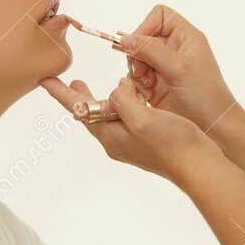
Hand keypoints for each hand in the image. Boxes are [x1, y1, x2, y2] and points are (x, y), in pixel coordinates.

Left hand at [40, 66, 212, 183]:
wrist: (200, 166)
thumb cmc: (172, 144)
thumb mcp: (141, 118)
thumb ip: (122, 100)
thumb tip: (118, 88)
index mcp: (110, 136)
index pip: (78, 110)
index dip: (61, 93)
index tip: (44, 78)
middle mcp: (117, 141)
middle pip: (90, 114)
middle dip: (77, 97)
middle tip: (68, 80)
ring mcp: (132, 142)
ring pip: (108, 115)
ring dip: (100, 98)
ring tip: (92, 84)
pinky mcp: (146, 139)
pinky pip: (126, 117)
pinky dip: (121, 102)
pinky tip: (129, 95)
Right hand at [116, 3, 239, 138]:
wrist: (213, 126)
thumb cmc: (206, 96)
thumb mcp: (179, 68)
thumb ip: (151, 50)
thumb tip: (126, 39)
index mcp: (186, 37)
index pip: (159, 15)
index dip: (145, 26)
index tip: (137, 44)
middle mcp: (175, 49)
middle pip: (143, 38)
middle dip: (138, 54)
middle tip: (142, 71)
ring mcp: (165, 67)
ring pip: (137, 58)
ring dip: (137, 71)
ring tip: (147, 85)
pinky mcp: (158, 85)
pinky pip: (138, 77)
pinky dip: (138, 84)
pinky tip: (147, 94)